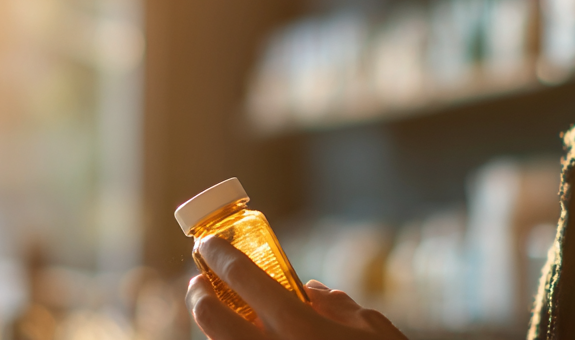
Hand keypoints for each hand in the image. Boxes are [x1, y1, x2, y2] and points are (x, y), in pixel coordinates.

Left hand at [186, 237, 408, 339]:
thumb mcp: (375, 333)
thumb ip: (339, 307)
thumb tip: (310, 292)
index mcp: (300, 328)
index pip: (242, 277)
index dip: (220, 254)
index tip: (210, 244)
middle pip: (210, 317)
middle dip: (199, 295)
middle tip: (202, 285)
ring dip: (213, 332)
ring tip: (221, 320)